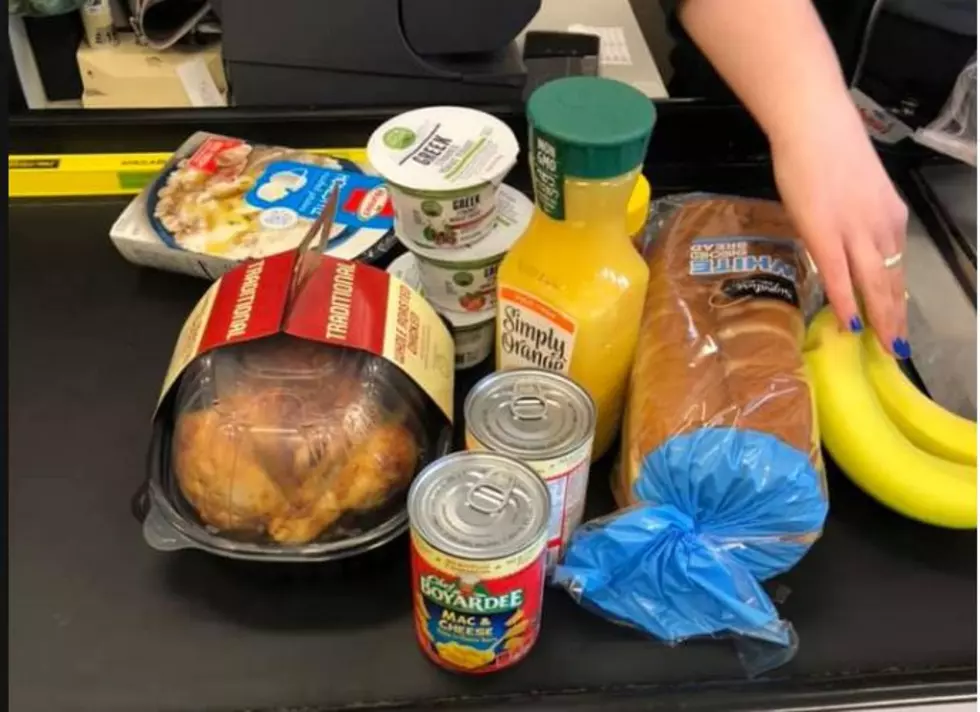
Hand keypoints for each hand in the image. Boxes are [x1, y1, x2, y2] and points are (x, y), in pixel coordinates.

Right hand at [771, 102, 909, 358]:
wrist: (815, 125)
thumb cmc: (828, 148)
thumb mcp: (855, 188)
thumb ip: (855, 215)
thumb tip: (843, 238)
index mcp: (890, 216)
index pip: (898, 267)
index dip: (899, 298)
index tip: (900, 322)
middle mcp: (881, 228)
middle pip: (892, 282)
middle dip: (897, 318)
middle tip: (899, 349)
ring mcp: (855, 232)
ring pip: (874, 285)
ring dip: (881, 319)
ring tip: (885, 347)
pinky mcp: (825, 234)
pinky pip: (839, 277)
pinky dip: (847, 303)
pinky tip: (851, 326)